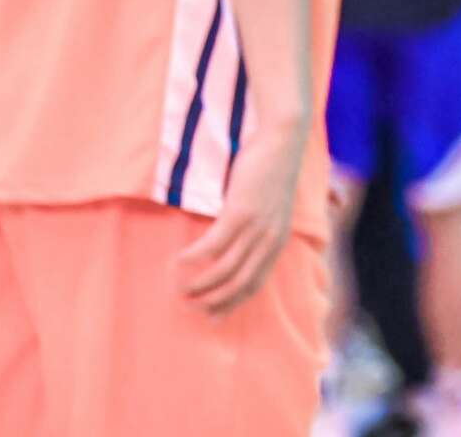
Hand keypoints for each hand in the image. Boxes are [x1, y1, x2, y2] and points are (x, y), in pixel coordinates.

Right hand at [174, 125, 303, 315]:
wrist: (280, 142)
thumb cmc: (270, 173)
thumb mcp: (271, 209)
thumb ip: (258, 231)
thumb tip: (236, 247)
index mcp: (278, 242)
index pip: (255, 284)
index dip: (233, 304)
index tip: (214, 317)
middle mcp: (269, 240)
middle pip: (239, 284)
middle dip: (214, 301)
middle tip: (192, 307)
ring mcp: (256, 228)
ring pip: (224, 269)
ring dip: (200, 284)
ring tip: (181, 289)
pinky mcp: (240, 213)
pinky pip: (212, 245)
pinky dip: (194, 257)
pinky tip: (179, 261)